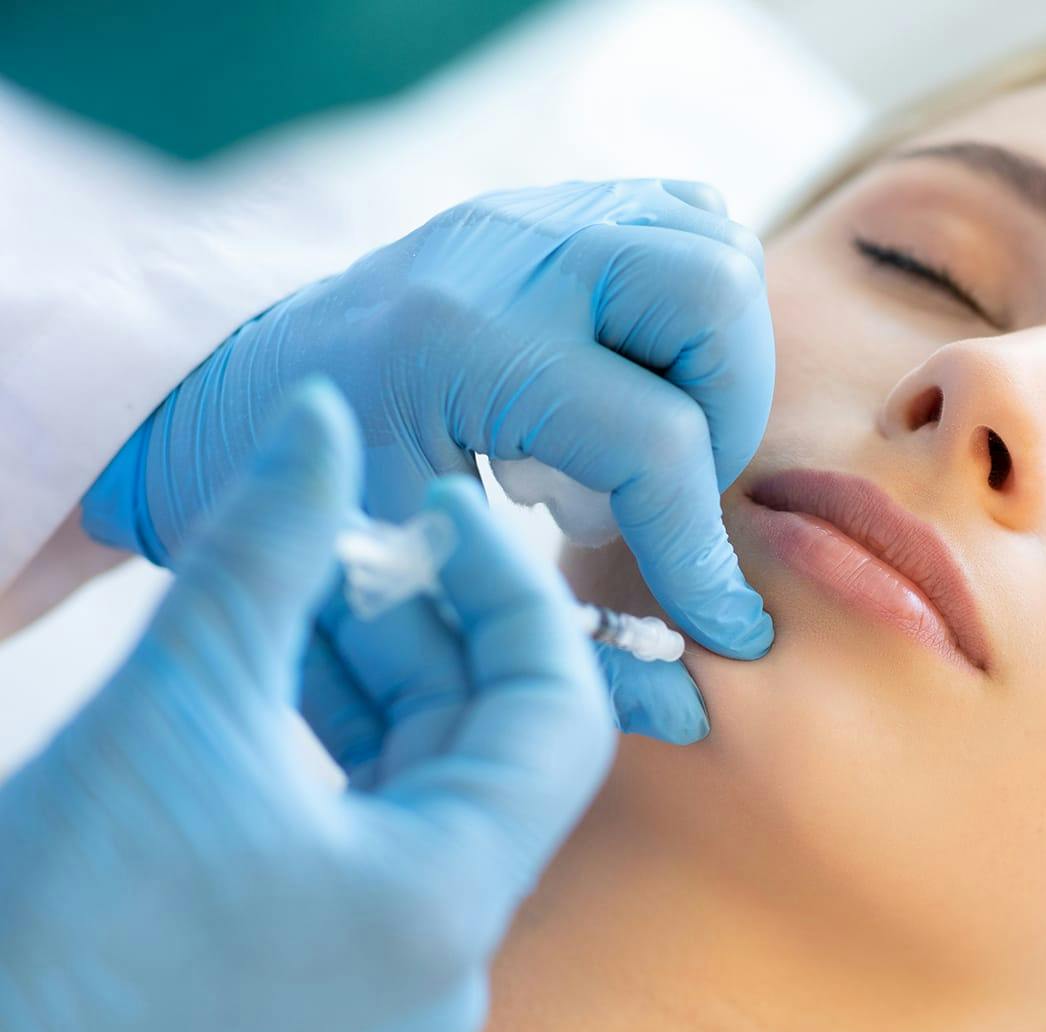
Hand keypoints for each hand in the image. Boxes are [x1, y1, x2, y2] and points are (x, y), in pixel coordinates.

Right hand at [1, 379, 612, 1031]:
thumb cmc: (55, 896)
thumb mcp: (182, 690)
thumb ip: (273, 541)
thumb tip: (322, 413)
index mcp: (447, 907)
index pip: (558, 716)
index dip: (513, 594)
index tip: (444, 511)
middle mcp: (449, 967)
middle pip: (492, 752)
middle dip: (426, 631)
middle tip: (349, 538)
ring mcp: (395, 992)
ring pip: (431, 792)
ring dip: (377, 683)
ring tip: (298, 590)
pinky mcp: (337, 994)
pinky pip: (382, 842)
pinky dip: (346, 752)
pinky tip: (277, 669)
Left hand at [81, 178, 776, 739]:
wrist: (219, 402)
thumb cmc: (308, 510)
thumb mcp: (415, 585)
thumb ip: (551, 647)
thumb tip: (694, 712)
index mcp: (452, 346)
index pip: (651, 439)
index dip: (700, 551)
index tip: (722, 629)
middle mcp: (503, 254)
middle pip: (709, 293)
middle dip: (729, 413)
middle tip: (670, 491)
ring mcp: (528, 215)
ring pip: (712, 243)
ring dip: (721, 356)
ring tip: (651, 437)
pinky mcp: (546, 207)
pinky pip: (683, 217)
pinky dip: (697, 306)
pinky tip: (641, 381)